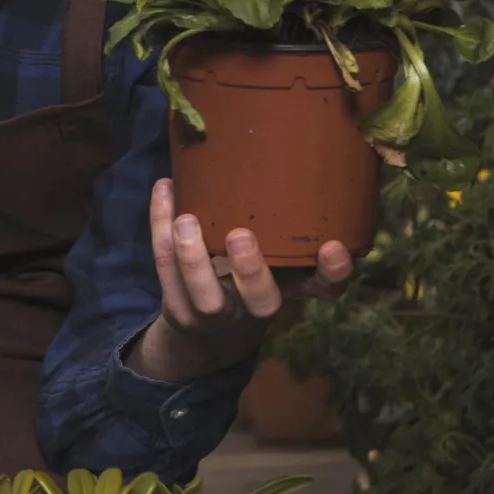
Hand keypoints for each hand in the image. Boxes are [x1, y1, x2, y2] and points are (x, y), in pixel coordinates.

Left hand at [131, 178, 352, 383]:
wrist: (208, 333)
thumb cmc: (250, 281)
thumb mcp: (278, 265)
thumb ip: (289, 230)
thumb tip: (294, 161)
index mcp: (290, 291)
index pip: (322, 289)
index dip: (333, 272)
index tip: (333, 245)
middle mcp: (254, 309)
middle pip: (259, 300)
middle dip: (251, 270)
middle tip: (240, 234)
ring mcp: (212, 313)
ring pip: (201, 292)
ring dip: (191, 255)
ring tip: (185, 219)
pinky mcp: (177, 307)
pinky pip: (164, 268)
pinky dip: (159, 227)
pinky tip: (164, 190)